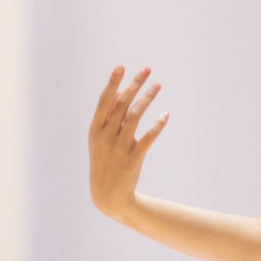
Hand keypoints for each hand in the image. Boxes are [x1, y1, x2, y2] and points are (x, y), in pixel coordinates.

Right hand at [89, 65, 167, 218]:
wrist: (107, 194)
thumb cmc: (103, 161)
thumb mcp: (99, 139)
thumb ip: (107, 118)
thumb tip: (116, 93)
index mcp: (95, 129)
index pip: (104, 101)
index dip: (113, 83)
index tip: (121, 66)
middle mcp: (106, 136)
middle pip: (122, 104)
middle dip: (135, 84)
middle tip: (147, 69)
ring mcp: (120, 147)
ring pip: (135, 116)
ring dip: (147, 98)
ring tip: (158, 85)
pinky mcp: (134, 157)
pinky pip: (148, 137)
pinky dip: (157, 125)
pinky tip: (166, 115)